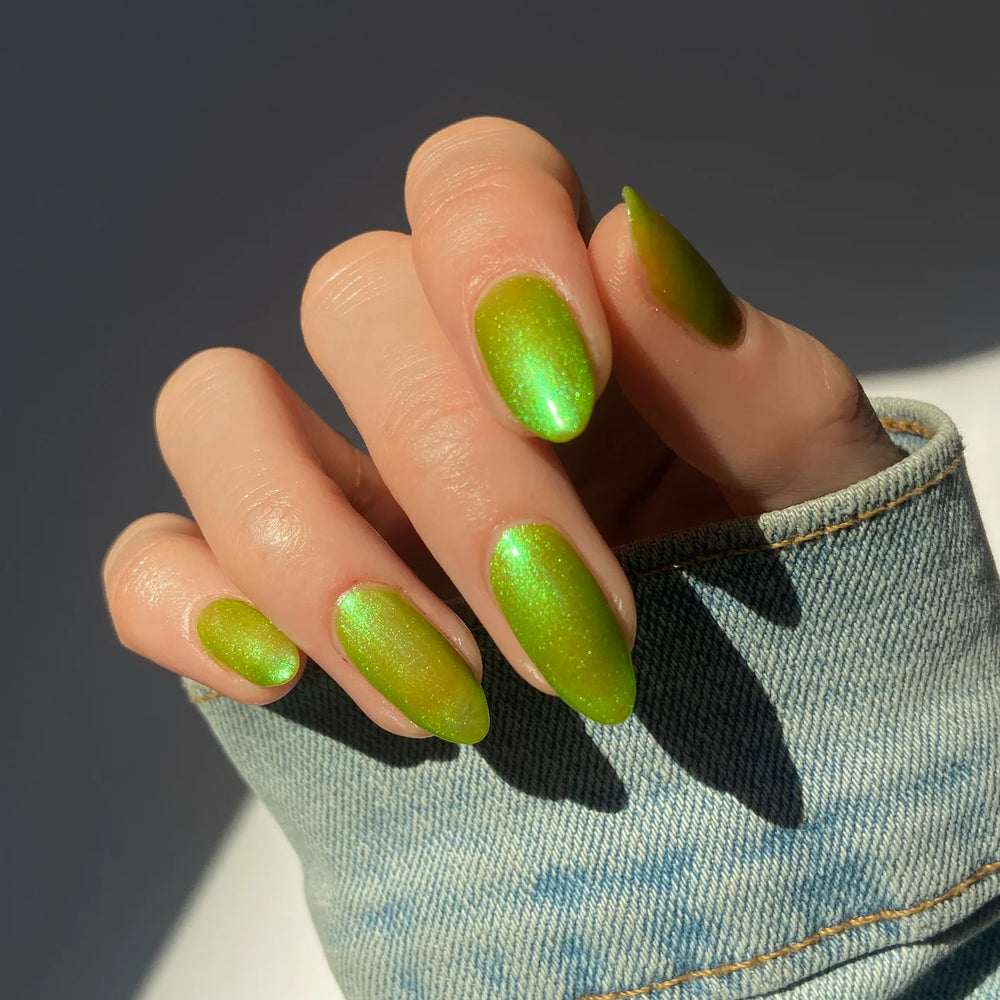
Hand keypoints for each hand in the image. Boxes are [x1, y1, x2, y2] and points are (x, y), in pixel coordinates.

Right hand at [101, 117, 901, 743]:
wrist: (730, 725)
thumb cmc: (782, 581)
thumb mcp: (803, 482)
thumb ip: (741, 372)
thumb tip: (637, 248)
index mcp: (553, 306)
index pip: (471, 183)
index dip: (493, 256)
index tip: (567, 398)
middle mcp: (423, 369)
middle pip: (350, 308)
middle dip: (456, 479)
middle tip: (574, 635)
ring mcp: (330, 475)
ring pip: (213, 415)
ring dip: (316, 556)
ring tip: (451, 702)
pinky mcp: (263, 590)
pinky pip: (153, 561)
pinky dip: (194, 609)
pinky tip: (289, 677)